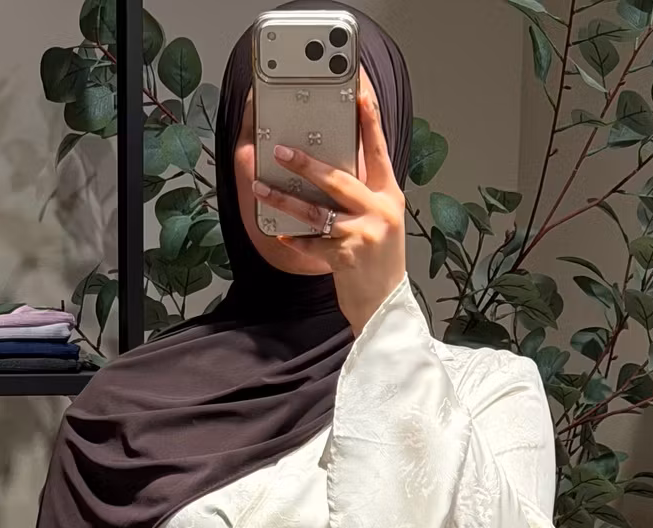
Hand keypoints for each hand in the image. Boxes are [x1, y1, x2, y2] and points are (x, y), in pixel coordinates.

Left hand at [253, 86, 405, 334]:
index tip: (358, 94)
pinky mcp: (346, 257)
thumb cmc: (380, 264)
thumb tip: (331, 174)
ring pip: (316, 211)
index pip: (378, 151)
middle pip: (337, 178)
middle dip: (306, 163)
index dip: (369, 121)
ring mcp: (362, 234)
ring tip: (262, 187)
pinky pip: (311, 243)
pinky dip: (294, 238)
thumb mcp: (381, 223)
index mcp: (389, 197)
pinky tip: (279, 232)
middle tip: (281, 149)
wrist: (387, 308)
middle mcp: (379, 211)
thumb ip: (363, 197)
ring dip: (285, 198)